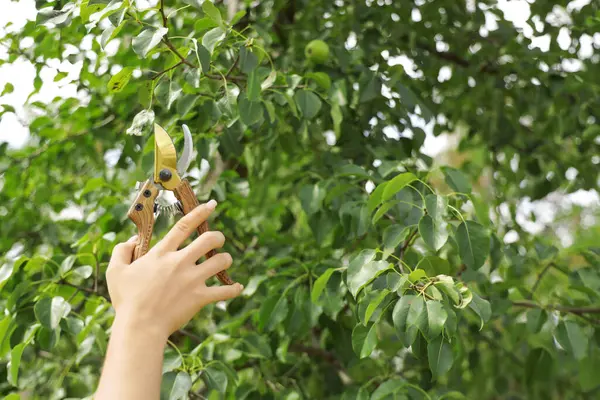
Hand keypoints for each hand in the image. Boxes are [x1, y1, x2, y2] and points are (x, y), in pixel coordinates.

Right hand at [106, 200, 243, 339]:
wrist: (140, 327)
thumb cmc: (126, 300)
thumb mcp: (116, 271)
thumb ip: (122, 250)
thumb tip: (133, 240)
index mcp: (162, 253)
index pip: (184, 226)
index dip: (200, 213)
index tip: (212, 205)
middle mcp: (180, 262)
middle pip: (209, 239)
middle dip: (218, 237)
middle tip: (218, 241)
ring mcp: (192, 280)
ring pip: (221, 261)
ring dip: (225, 259)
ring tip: (223, 262)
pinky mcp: (200, 297)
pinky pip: (224, 291)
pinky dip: (234, 289)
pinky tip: (238, 287)